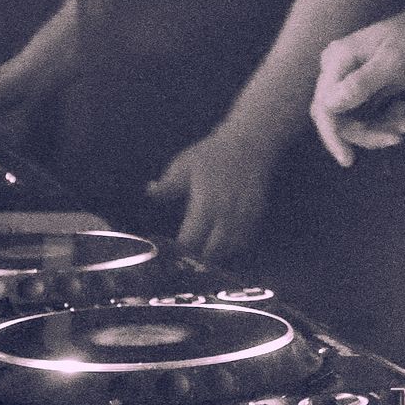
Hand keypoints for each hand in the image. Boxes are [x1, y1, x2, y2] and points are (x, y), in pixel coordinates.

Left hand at [145, 122, 278, 268]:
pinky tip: (222, 245)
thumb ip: (166, 185)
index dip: (179, 252)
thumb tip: (149, 193)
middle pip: (212, 252)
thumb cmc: (213, 153)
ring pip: (230, 249)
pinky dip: (233, 247)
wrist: (250, 143)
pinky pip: (244, 241)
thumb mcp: (184, 165)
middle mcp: (226, 216)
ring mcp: (243, 218)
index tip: (169, 256)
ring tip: (202, 258)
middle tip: (185, 262)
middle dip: (197, 259)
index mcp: (205, 206)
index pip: (190, 240)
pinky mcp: (256, 216)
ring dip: (216, 255)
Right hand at [312, 14, 404, 165]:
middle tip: (396, 137)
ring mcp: (350, 79)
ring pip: (354, 120)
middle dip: (366, 133)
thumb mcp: (392, 62)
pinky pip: (366, 115)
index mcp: (337, 60)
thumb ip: (362, 82)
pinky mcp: (365, 87)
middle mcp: (338, 70)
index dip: (332, 136)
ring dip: (379, 127)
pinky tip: (404, 114)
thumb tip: (331, 106)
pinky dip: (384, 120)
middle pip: (338, 118)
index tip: (348, 159)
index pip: (324, 107)